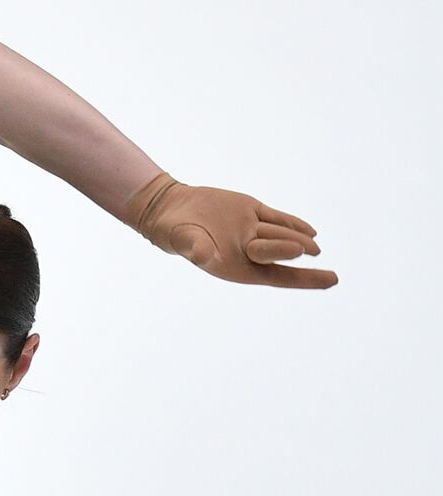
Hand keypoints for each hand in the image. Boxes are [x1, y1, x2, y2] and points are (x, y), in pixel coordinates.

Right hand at [122, 171, 338, 288]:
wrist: (169, 210)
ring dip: (298, 239)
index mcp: (234, 266)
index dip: (302, 280)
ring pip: (280, 235)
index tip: (329, 281)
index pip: (275, 276)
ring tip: (315, 247)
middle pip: (278, 254)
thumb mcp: (181, 240)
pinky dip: (292, 224)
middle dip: (294, 252)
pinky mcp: (250, 212)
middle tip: (314, 251)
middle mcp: (246, 252)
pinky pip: (276, 219)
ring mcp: (250, 231)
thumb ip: (194, 248)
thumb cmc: (173, 232)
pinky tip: (311, 231)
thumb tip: (204, 255)